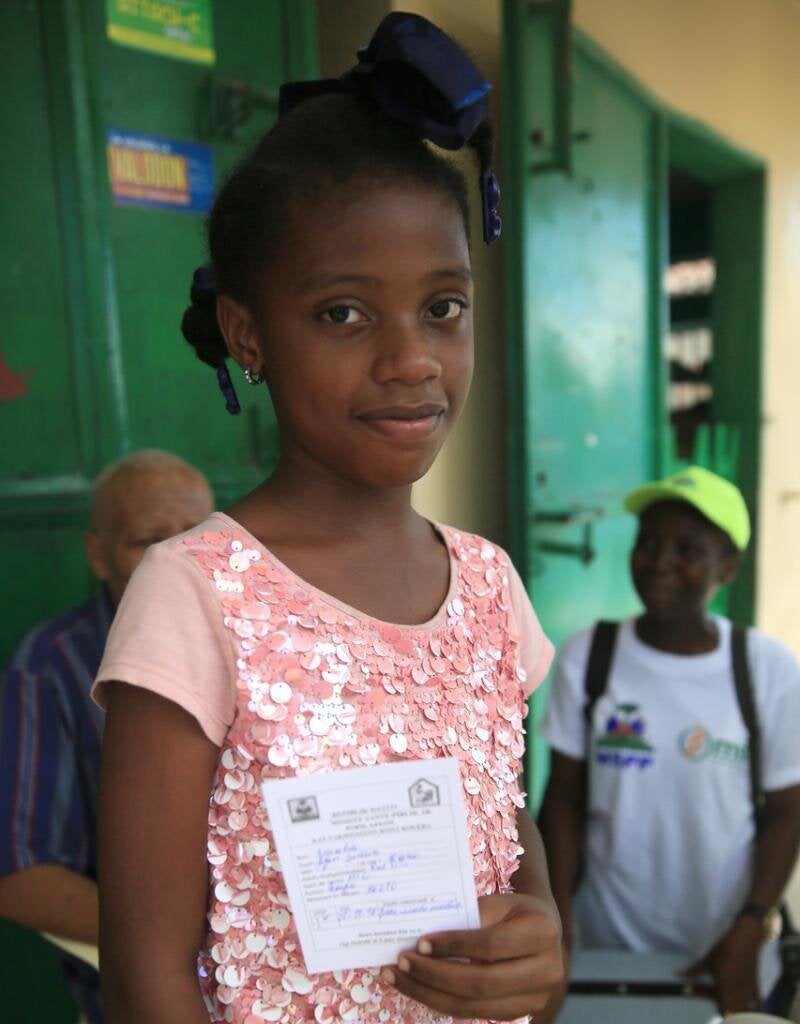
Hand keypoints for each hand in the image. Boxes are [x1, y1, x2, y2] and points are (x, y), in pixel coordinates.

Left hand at [380, 893, 564, 1020]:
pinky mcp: (518, 1013)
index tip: (420, 943)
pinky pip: (474, 1013)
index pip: (490, 945)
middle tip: (401, 962)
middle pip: (480, 982)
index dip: (453, 946)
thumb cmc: (514, 912)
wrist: (543, 933)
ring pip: (473, 1005)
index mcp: (542, 933)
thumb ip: (470, 916)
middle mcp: (546, 971)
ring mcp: (535, 998)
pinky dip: (442, 1001)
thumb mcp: (499, 903)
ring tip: (399, 977)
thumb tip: (423, 934)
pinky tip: (418, 988)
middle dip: (434, 975)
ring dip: (429, 993)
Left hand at [681, 916, 762, 1014]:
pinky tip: (751, 1011)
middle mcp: (737, 993)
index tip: (701, 997)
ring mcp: (748, 992)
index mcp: (724, 988)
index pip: (722, 1010)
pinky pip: (759, 1006)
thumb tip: (677, 974)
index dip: (715, 1010)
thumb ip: (693, 971)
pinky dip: (756, 1011)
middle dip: (726, 1014)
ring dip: (739, 1013)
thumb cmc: (723, 949)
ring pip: (746, 1012)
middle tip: (716, 1002)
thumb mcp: (707, 960)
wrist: (744, 939)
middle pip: (734, 1014)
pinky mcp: (756, 988)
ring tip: (731, 1007)